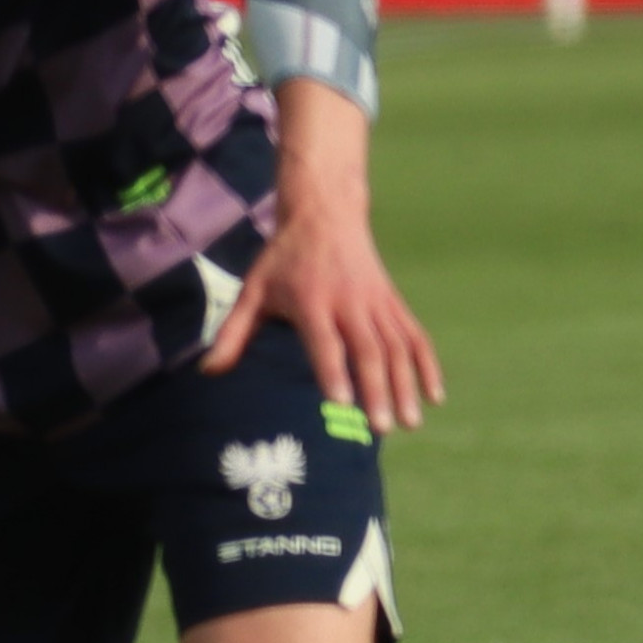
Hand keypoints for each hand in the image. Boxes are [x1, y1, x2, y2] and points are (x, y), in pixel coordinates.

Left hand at [204, 197, 443, 430]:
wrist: (325, 214)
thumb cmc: (282, 259)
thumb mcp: (252, 289)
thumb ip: (232, 333)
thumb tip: (207, 372)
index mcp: (311, 300)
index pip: (324, 342)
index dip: (332, 371)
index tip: (340, 403)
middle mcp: (349, 302)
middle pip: (367, 350)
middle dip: (375, 390)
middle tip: (379, 429)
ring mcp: (376, 302)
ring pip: (396, 348)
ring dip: (405, 386)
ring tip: (408, 423)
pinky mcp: (393, 302)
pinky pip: (416, 336)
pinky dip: (428, 365)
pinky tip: (435, 396)